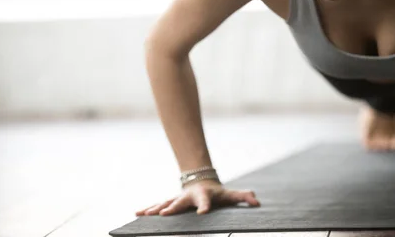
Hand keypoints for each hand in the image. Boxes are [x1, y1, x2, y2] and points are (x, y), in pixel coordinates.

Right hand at [135, 179, 259, 215]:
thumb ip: (243, 197)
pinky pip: (157, 206)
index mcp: (204, 196)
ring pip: (164, 203)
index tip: (203, 212)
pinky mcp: (169, 202)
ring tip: (144, 214)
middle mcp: (188, 197)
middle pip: (179, 202)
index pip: (205, 201)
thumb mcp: (231, 196)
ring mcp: (177, 199)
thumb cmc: (217, 193)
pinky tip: (137, 214)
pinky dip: (147, 209)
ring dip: (155, 209)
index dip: (205, 206)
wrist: (200, 182)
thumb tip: (257, 201)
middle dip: (172, 207)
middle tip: (165, 214)